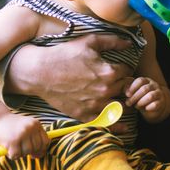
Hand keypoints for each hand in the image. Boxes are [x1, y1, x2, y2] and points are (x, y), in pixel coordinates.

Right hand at [0, 113, 47, 159]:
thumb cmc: (11, 126)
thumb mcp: (26, 126)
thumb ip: (34, 136)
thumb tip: (40, 154)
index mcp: (36, 124)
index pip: (45, 141)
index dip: (41, 149)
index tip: (36, 153)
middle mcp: (31, 128)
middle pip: (37, 148)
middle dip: (30, 152)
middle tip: (22, 151)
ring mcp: (22, 134)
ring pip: (27, 152)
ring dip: (21, 154)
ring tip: (14, 148)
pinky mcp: (12, 141)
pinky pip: (16, 155)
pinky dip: (12, 156)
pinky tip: (9, 150)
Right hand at [5, 34, 132, 122]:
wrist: (39, 72)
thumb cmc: (64, 54)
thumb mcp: (89, 42)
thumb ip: (112, 41)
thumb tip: (130, 43)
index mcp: (109, 72)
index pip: (128, 72)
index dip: (125, 69)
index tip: (121, 69)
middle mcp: (105, 90)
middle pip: (126, 89)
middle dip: (126, 85)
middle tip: (123, 83)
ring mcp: (95, 105)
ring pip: (121, 107)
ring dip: (125, 104)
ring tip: (124, 100)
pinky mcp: (84, 115)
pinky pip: (106, 124)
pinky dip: (117, 126)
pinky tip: (125, 127)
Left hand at [125, 77, 169, 123]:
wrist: (155, 104)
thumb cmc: (141, 97)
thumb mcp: (135, 92)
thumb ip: (129, 90)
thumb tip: (125, 91)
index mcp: (147, 81)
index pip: (140, 81)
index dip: (133, 87)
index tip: (127, 95)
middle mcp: (154, 85)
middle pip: (144, 89)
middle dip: (135, 97)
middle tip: (128, 103)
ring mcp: (159, 93)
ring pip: (150, 96)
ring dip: (141, 102)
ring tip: (136, 106)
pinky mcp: (161, 102)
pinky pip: (156, 104)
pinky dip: (149, 107)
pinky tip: (145, 108)